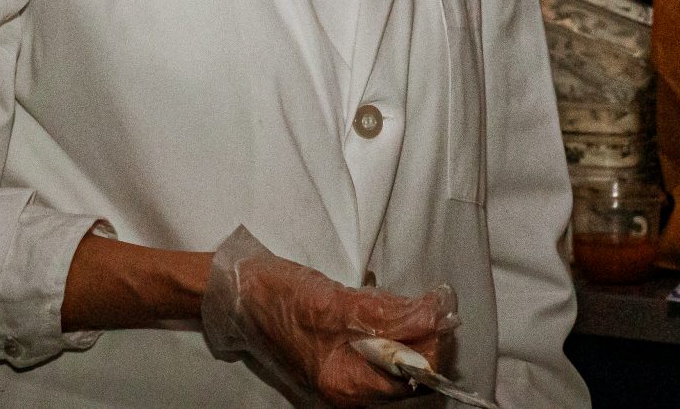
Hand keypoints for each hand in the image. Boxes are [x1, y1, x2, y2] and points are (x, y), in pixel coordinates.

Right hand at [201, 226, 456, 406]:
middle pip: (409, 371)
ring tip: (408, 299)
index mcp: (346, 385)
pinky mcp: (343, 354)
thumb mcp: (333, 303)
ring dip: (410, 326)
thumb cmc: (278, 298)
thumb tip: (433, 316)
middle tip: (430, 299)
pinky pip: (382, 346)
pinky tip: (386, 304)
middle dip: (425, 334)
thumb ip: (384, 314)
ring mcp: (347, 372)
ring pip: (399, 356)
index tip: (441, 307)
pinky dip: (392, 324)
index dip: (431, 343)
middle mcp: (350, 388)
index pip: (411, 377)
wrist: (239, 291)